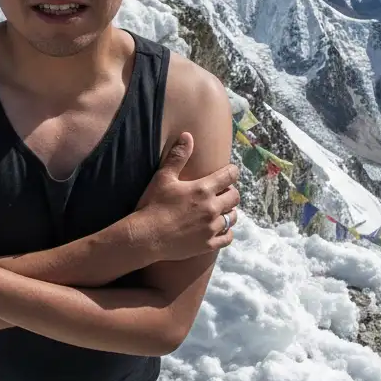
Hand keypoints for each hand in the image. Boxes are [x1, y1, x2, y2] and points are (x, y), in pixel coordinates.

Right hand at [133, 132, 240, 259]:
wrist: (145, 237)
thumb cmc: (152, 205)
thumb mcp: (163, 177)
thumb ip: (178, 156)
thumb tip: (188, 135)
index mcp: (203, 189)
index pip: (230, 176)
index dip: (232, 172)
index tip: (229, 172)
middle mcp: (212, 208)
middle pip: (234, 197)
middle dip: (231, 192)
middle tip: (223, 192)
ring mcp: (211, 228)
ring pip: (232, 217)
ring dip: (229, 212)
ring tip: (221, 210)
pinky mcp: (207, 244)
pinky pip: (227, 238)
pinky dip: (226, 232)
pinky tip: (219, 229)